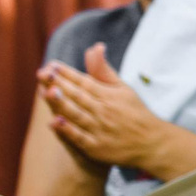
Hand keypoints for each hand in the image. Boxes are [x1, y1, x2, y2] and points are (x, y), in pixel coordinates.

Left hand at [40, 46, 168, 167]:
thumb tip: (95, 47)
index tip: (52, 65)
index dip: (68, 73)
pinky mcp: (97, 148)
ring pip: (77, 115)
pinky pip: (80, 138)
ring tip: (47, 91)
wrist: (153, 143)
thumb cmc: (134, 113)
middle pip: (79, 96)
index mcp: (110, 96)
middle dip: (60, 84)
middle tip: (43, 73)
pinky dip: (67, 130)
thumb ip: (104, 70)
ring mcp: (100, 130)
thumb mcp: (122, 88)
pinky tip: (55, 122)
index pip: (85, 82)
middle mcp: (105, 111)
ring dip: (62, 104)